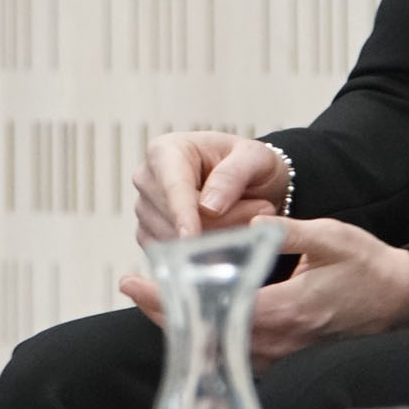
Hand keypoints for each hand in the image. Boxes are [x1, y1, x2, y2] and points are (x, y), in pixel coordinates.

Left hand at [118, 216, 408, 373]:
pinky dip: (210, 335)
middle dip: (164, 312)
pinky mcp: (287, 361)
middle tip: (132, 285)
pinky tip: (195, 315)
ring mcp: (283, 358)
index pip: (211, 311)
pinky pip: (237, 353)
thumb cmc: (369, 266)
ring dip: (185, 325)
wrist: (403, 301)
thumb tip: (251, 221)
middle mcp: (279, 343)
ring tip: (154, 297)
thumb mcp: (333, 236)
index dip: (168, 300)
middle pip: (205, 336)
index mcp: (284, 311)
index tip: (136, 283)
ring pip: (218, 348)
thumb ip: (291, 230)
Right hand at [132, 129, 290, 246]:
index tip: (190, 236)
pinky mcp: (149, 236)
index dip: (183, 213)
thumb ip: (234, 175)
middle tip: (263, 208)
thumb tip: (209, 207)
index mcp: (165, 151)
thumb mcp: (254, 157)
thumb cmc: (248, 163)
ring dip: (216, 240)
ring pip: (174, 241)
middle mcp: (147, 179)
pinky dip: (203, 256)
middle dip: (220, 223)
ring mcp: (144, 210)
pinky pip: (173, 257)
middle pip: (175, 217)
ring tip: (250, 218)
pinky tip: (227, 240)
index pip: (173, 186)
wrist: (249, 183)